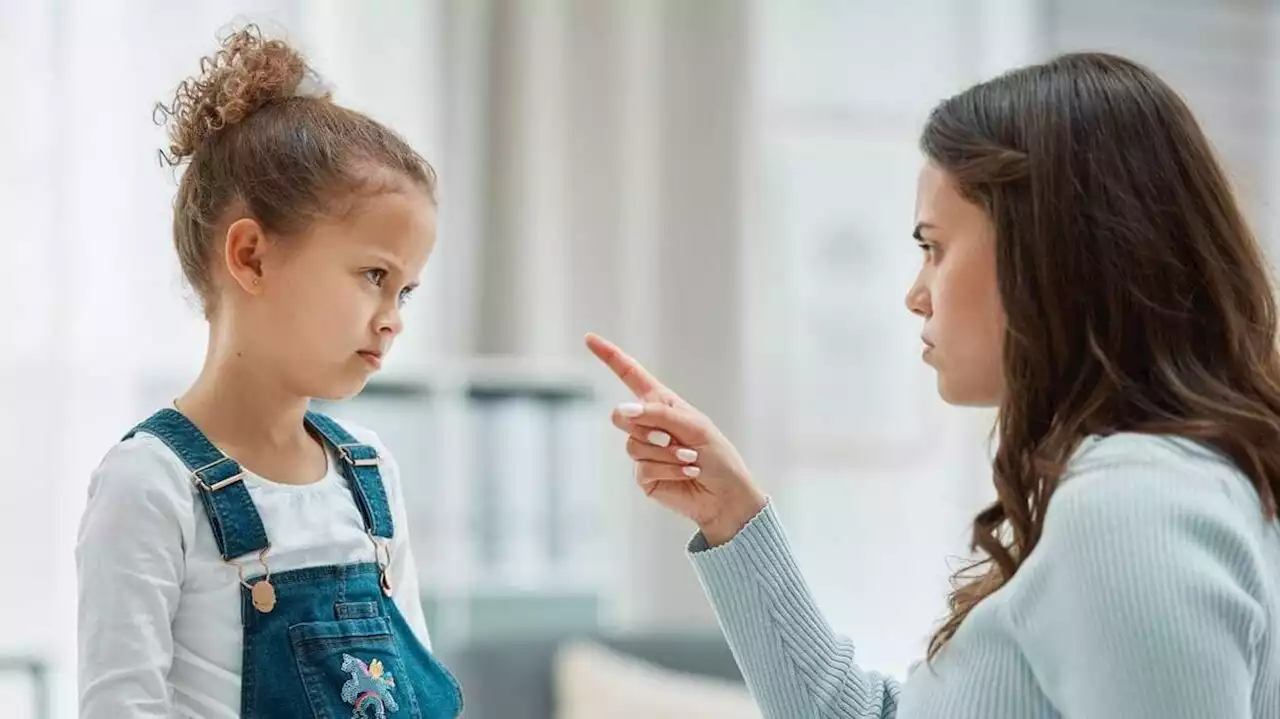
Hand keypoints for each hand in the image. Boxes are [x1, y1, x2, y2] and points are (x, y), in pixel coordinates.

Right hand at [585, 333, 766, 545]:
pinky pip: (643, 467)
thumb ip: (658, 415)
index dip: (610, 357)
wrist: (726, 496)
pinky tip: (687, 473)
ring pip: (633, 444)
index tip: (589, 338)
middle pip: (621, 416)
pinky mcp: (644, 476)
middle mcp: (649, 424)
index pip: (630, 375)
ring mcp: (644, 451)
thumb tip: (621, 411)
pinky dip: (668, 469)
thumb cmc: (718, 456)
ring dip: (665, 453)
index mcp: (662, 404)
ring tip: (689, 459)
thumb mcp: (694, 426)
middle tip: (671, 438)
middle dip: (645, 426)